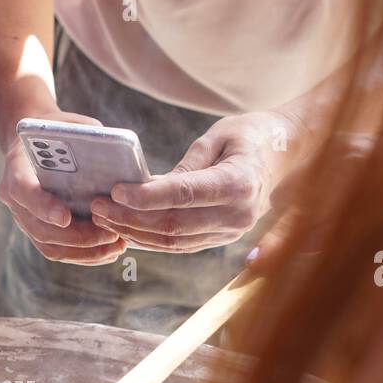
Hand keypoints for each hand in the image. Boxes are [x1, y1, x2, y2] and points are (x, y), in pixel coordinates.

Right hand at [0, 110, 128, 264]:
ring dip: (84, 252)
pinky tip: (109, 251)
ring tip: (116, 246)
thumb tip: (117, 162)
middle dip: (77, 237)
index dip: (43, 207)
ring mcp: (24, 219)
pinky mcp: (38, 231)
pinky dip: (84, 255)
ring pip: (50, 246)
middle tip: (111, 235)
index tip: (65, 217)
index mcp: (16, 168)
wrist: (35, 142)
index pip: (24, 192)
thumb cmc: (57, 130)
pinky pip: (58, 250)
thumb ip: (86, 142)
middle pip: (40, 229)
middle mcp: (14, 200)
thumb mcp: (71, 126)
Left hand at [89, 110, 300, 252]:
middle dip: (130, 218)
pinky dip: (150, 239)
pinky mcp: (220, 240)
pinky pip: (180, 245)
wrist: (286, 156)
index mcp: (239, 183)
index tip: (116, 191)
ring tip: (103, 218)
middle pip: (174, 225)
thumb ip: (187, 164)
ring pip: (173, 241)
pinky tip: (125, 229)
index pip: (184, 194)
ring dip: (134, 232)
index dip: (147, 196)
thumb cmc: (250, 136)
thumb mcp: (218, 137)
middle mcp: (237, 215)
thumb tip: (149, 187)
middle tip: (97, 206)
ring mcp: (230, 233)